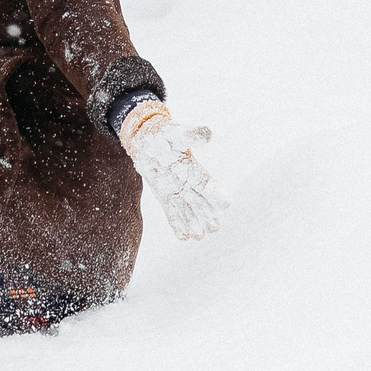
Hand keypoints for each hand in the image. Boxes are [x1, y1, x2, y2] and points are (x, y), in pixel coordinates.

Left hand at [119, 103, 225, 240]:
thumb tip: (210, 133)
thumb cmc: (162, 134)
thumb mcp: (176, 133)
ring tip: (200, 236)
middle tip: (214, 228)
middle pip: (202, 203)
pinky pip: (172, 213)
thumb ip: (191, 135)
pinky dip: (178, 225)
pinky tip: (184, 238)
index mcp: (195, 169)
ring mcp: (177, 191)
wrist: (144, 139)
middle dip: (208, 215)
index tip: (226, 205)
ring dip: (194, 223)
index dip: (217, 194)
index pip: (209, 185)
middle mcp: (189, 183)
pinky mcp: (164, 195)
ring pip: (189, 211)